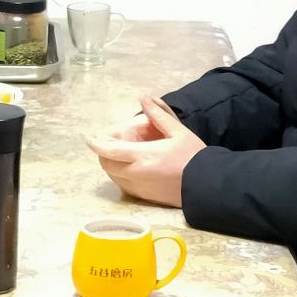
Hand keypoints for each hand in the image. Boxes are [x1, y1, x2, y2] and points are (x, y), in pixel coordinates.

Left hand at [86, 96, 204, 207]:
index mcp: (144, 156)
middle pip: (107, 164)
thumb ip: (158, 115)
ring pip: (113, 176)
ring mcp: (140, 188)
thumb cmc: (194, 156)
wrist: (208, 185)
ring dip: (112, 164)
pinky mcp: (145, 197)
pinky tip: (133, 167)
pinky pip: (124, 185)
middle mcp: (137, 174)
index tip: (89, 138)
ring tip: (125, 153)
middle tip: (112, 143)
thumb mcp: (178, 131)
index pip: (110, 150)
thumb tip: (143, 99)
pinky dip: (121, 175)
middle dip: (104, 153)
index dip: (97, 144)